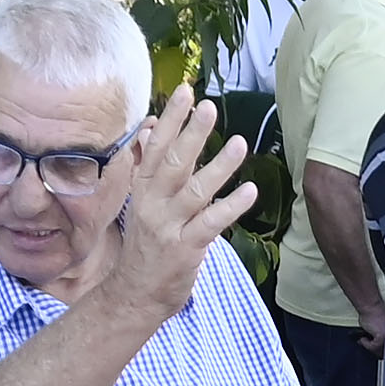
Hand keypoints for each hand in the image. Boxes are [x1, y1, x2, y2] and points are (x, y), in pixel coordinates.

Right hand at [97, 94, 259, 322]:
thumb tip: (149, 128)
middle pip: (173, 163)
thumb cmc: (145, 245)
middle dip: (191, 133)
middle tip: (208, 106)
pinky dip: (230, 207)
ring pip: (195, 191)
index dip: (170, 119)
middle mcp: (153, 204)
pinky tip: (250, 191)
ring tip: (239, 144)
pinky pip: (210, 224)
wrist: (134, 294)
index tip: (184, 91)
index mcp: (143, 189)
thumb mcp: (142, 201)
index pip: (155, 147)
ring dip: (218, 167)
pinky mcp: (185, 249)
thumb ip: (150, 165)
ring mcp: (168, 227)